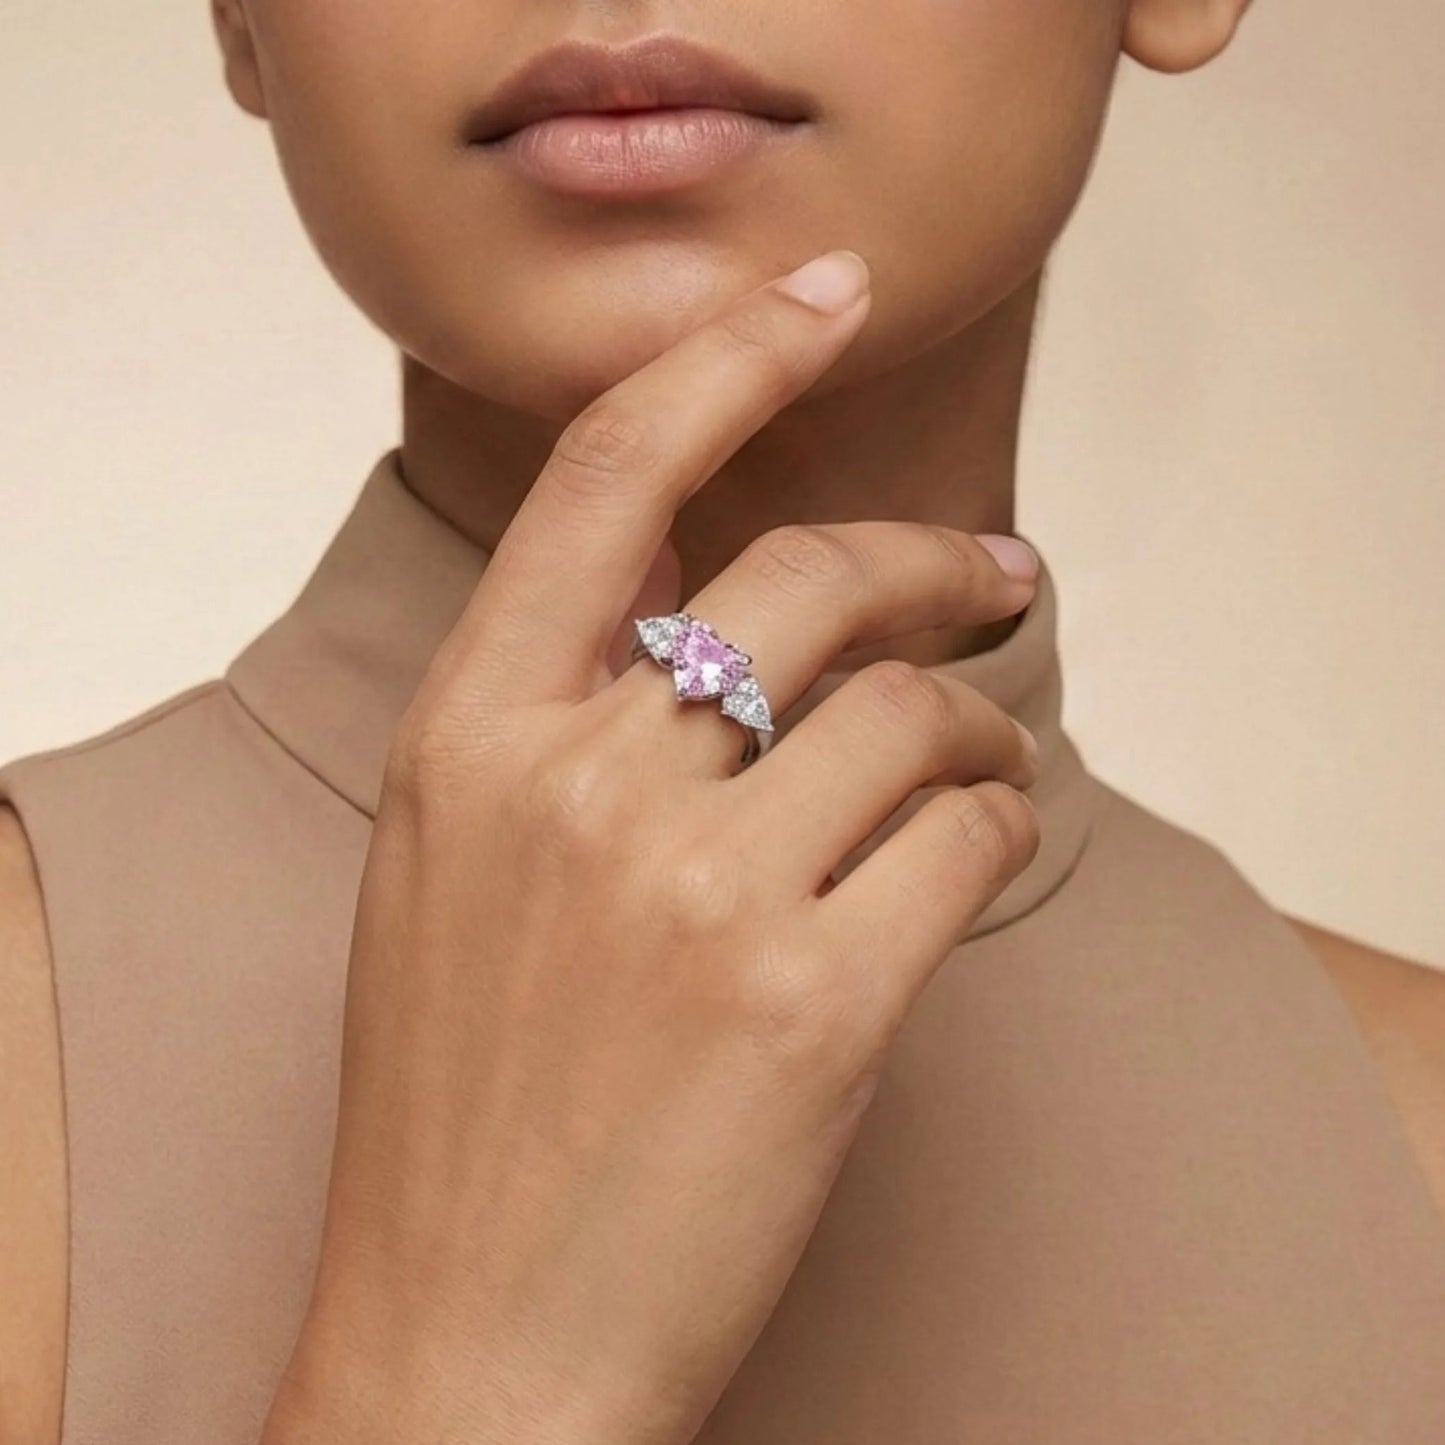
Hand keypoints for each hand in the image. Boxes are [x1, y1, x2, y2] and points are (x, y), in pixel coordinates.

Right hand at [265, 250, 1040, 1444]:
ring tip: (985, 757)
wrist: (471, 1337)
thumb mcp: (454, 872)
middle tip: (997, 576)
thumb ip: (557, 722)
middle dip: (930, 561)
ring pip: (912, 716)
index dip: (723, 360)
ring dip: (977, 725)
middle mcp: (580, 788)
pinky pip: (964, 840)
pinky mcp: (814, 1003)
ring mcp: (697, 893)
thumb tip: (699, 599)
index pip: (605, 485)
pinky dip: (995, 829)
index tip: (818, 295)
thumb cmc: (461, 1108)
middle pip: (809, 581)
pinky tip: (974, 852)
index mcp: (469, 740)